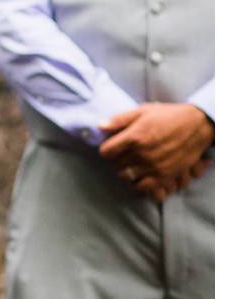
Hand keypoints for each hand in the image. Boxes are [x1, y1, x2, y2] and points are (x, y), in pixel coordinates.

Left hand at [99, 103, 213, 200]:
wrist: (199, 125)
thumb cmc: (168, 116)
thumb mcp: (142, 111)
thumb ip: (119, 120)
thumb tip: (99, 127)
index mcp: (134, 137)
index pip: (105, 152)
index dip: (107, 149)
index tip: (113, 146)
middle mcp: (143, 153)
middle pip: (115, 165)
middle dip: (116, 160)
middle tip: (123, 155)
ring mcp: (154, 166)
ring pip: (126, 177)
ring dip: (126, 171)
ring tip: (132, 164)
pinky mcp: (165, 175)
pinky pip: (143, 187)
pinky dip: (138, 184)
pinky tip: (140, 176)